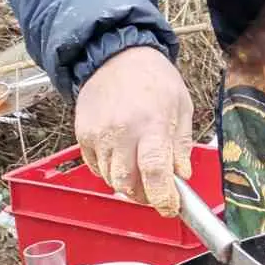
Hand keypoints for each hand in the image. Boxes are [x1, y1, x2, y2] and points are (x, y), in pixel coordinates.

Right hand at [75, 46, 194, 216]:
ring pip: (111, 179)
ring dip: (128, 185)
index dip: (162, 196)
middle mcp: (121, 131)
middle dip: (145, 196)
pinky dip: (111, 172)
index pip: (155, 170)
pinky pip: (96, 167)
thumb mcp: (181, 106)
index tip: (170, 207)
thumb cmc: (153, 79)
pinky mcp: (82, 136)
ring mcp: (98, 134)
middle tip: (158, 194)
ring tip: (142, 173)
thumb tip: (181, 175)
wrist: (115, 56)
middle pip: (128, 183)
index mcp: (152, 123)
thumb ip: (181, 144)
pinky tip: (123, 159)